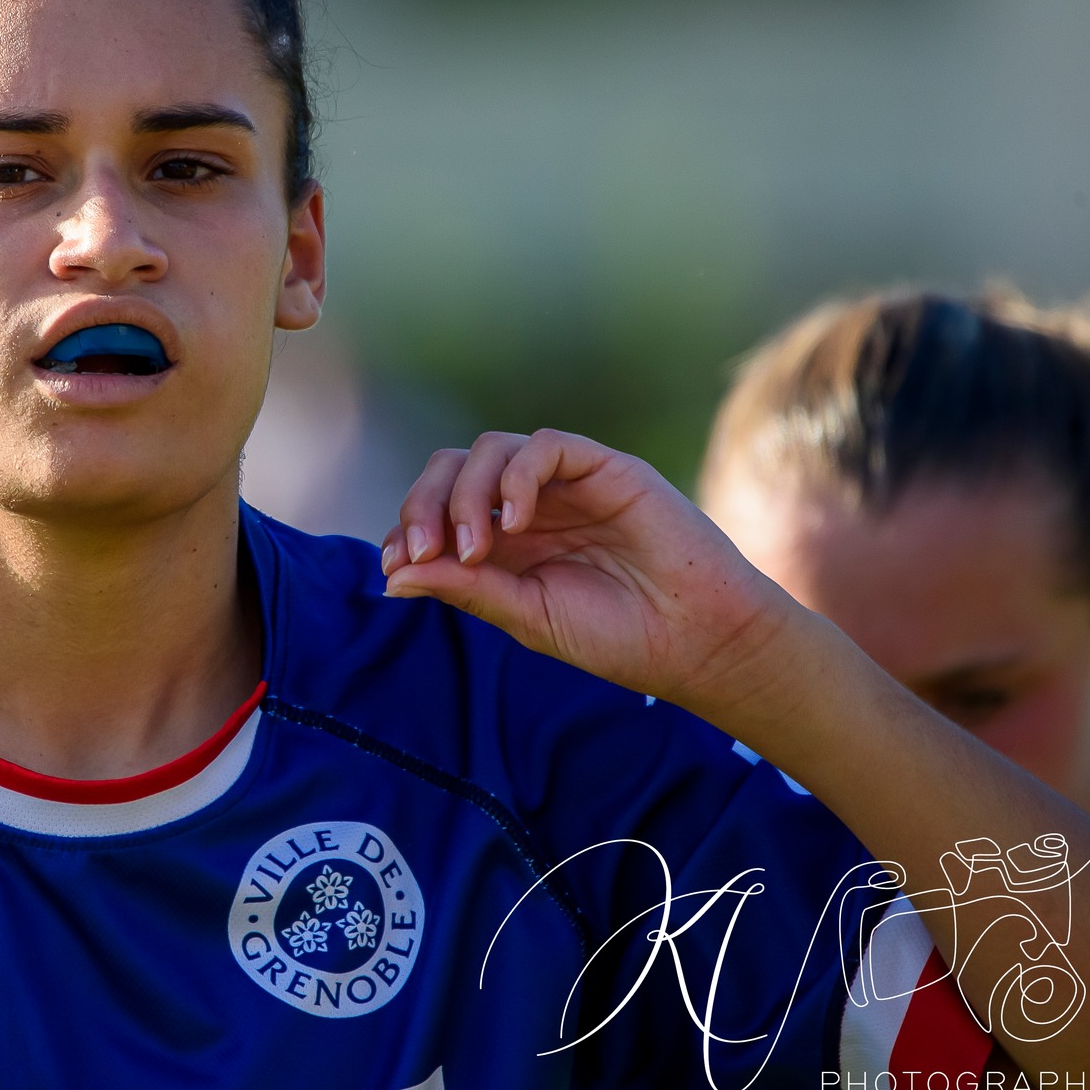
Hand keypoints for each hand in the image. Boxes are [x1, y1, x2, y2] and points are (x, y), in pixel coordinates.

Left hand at [380, 429, 800, 710]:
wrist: (698, 641)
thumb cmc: (617, 636)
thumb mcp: (527, 616)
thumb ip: (466, 589)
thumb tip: (391, 576)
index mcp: (502, 542)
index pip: (435, 510)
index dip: (406, 527)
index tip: (396, 564)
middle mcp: (525, 504)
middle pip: (450, 470)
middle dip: (423, 504)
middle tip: (423, 550)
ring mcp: (562, 484)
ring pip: (487, 451)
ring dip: (465, 495)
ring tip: (477, 548)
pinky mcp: (603, 468)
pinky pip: (544, 447)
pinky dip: (517, 476)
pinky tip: (515, 522)